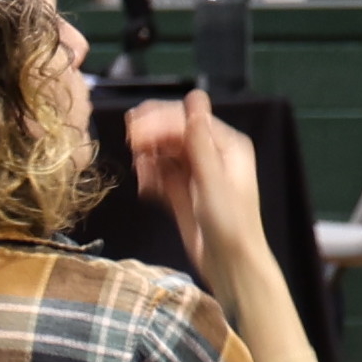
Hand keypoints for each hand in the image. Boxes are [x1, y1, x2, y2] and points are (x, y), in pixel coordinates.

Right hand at [124, 89, 263, 249]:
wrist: (229, 264)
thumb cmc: (230, 223)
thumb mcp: (212, 179)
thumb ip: (199, 140)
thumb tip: (194, 98)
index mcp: (226, 146)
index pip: (189, 120)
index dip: (161, 120)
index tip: (135, 130)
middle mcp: (211, 155)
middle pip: (174, 133)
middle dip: (152, 137)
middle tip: (131, 145)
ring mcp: (195, 174)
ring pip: (164, 154)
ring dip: (149, 158)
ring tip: (142, 173)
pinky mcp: (182, 193)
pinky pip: (161, 175)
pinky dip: (150, 178)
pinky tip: (146, 188)